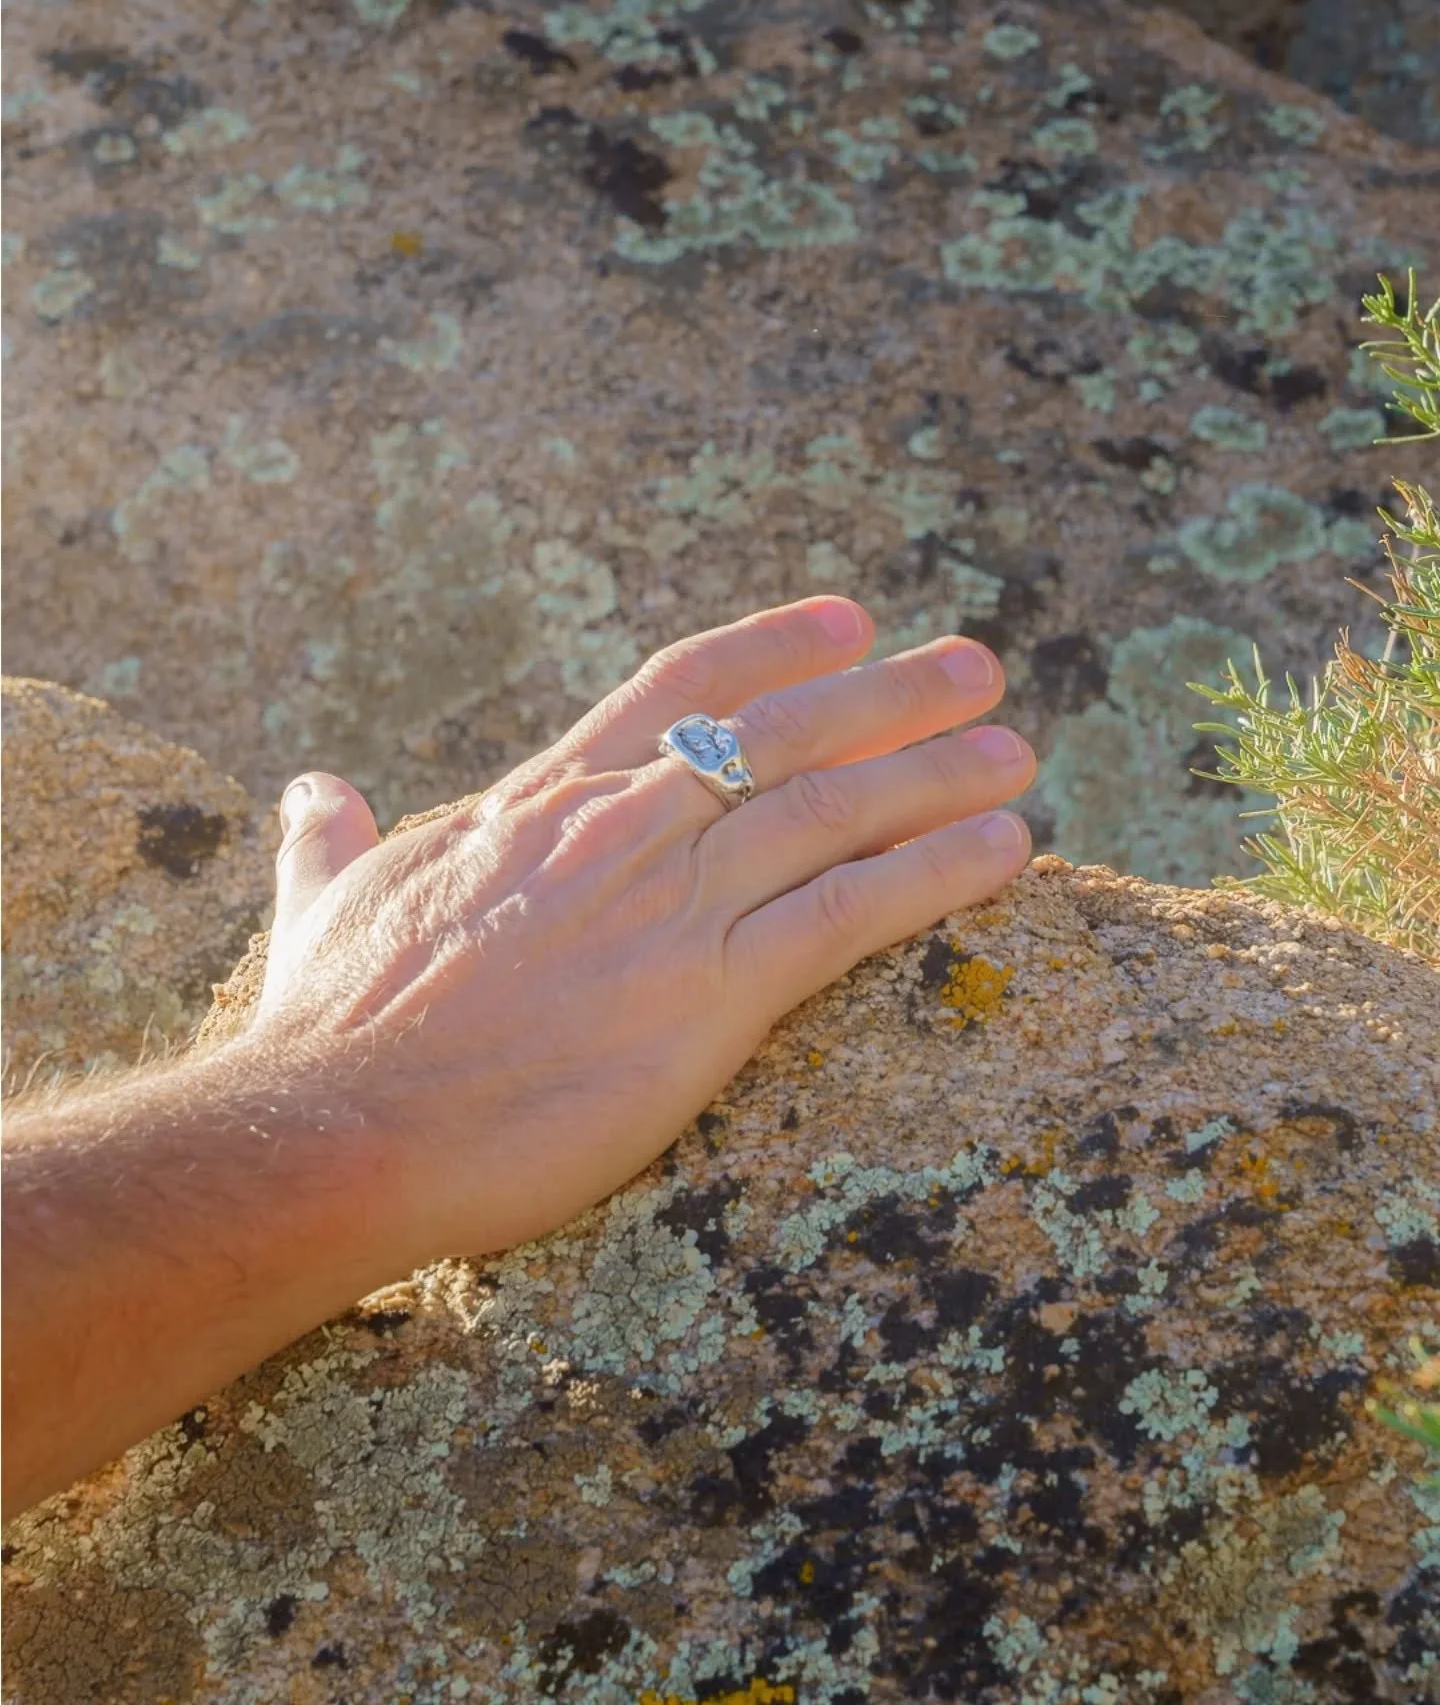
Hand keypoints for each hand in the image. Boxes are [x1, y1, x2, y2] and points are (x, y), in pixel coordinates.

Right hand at [246, 597, 1034, 1266]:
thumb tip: (311, 789)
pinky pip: (849, 911)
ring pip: (833, 807)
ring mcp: (671, 905)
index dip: (773, 645)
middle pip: (784, 731)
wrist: (338, 1126)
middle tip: (977, 665)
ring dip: (937, 772)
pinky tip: (1002, 850)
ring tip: (1017, 750)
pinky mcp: (709, 995)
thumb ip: (332, 839)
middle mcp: (623, 829)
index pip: (679, 686)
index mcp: (545, 802)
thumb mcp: (324, 904)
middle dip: (891, 693)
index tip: (847, 619)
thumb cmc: (329, 1029)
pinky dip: (935, 872)